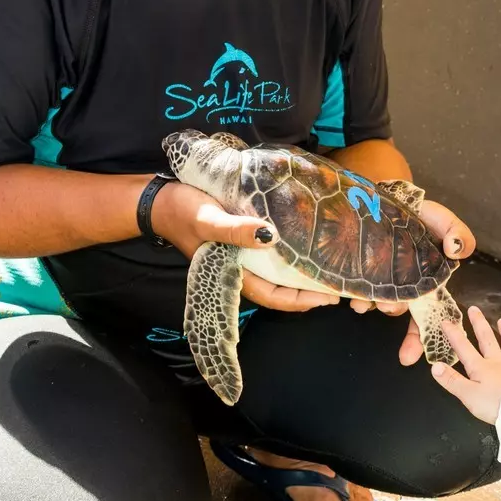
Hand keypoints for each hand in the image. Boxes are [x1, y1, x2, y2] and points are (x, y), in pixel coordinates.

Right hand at [152, 182, 338, 312]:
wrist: (161, 201)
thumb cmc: (184, 211)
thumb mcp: (209, 219)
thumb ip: (235, 229)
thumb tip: (269, 236)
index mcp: (231, 272)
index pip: (273, 296)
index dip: (301, 300)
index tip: (328, 296)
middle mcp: (239, 270)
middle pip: (279, 289)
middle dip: (307, 290)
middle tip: (339, 283)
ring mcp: (240, 258)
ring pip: (277, 275)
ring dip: (301, 275)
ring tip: (328, 268)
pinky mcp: (240, 243)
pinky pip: (270, 258)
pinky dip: (289, 257)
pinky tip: (304, 247)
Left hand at [351, 199, 476, 363]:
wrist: (389, 194)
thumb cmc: (422, 213)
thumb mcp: (446, 221)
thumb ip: (460, 235)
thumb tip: (456, 250)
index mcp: (427, 280)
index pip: (428, 316)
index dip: (422, 340)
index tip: (409, 358)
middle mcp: (404, 283)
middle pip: (399, 309)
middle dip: (390, 311)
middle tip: (383, 307)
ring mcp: (381, 276)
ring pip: (375, 300)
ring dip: (368, 304)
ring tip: (359, 301)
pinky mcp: (361, 266)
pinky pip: (356, 287)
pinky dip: (353, 292)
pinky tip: (349, 290)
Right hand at [430, 306, 500, 423]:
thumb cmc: (494, 404)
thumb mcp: (467, 395)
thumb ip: (451, 380)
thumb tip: (435, 366)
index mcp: (480, 367)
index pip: (463, 347)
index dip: (453, 334)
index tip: (446, 321)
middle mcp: (497, 363)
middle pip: (487, 339)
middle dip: (479, 324)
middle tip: (474, 309)